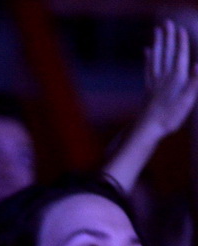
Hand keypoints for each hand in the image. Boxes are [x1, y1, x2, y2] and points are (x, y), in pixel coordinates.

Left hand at [140, 20, 197, 137]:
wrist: (147, 130)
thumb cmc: (170, 118)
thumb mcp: (187, 101)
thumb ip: (194, 82)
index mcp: (176, 79)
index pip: (179, 56)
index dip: (180, 43)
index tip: (180, 29)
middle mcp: (164, 77)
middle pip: (166, 53)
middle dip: (167, 37)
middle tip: (166, 22)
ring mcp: (155, 82)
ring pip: (155, 58)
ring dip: (157, 43)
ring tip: (156, 30)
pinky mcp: (149, 89)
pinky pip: (148, 69)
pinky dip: (148, 58)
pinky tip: (146, 50)